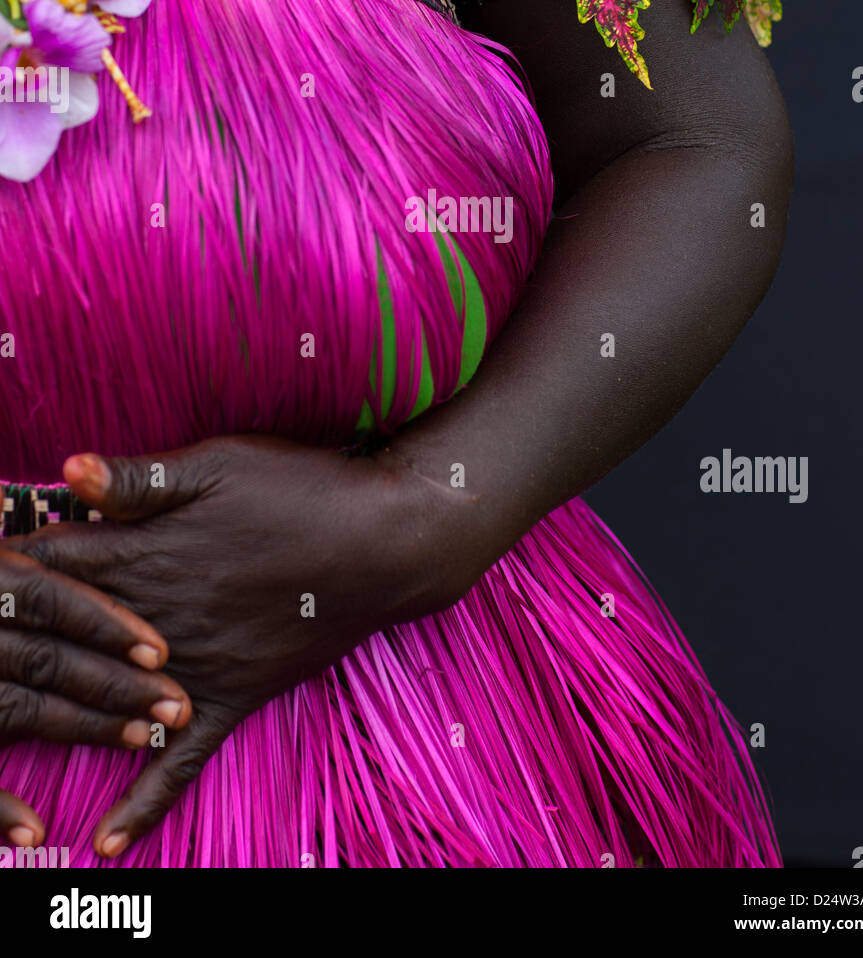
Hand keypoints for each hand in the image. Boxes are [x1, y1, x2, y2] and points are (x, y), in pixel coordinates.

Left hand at [9, 436, 464, 857]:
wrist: (383, 541)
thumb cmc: (300, 487)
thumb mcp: (221, 462)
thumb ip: (143, 478)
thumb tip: (66, 473)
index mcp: (149, 551)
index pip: (53, 564)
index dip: (9, 568)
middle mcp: (158, 618)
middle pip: (64, 637)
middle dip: (15, 643)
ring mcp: (193, 665)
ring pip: (106, 704)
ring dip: (52, 717)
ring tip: (7, 728)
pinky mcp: (233, 695)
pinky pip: (181, 759)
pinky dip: (145, 800)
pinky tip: (107, 841)